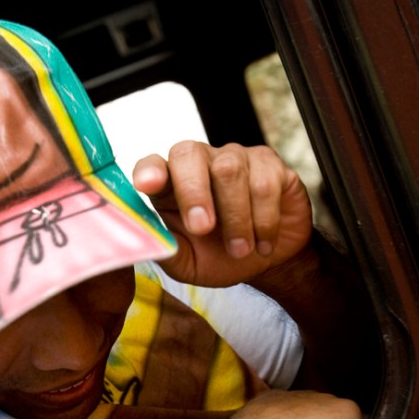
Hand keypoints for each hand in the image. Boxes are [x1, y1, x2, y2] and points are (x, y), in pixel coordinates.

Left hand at [133, 141, 312, 286]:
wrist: (265, 261)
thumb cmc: (219, 256)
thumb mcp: (188, 264)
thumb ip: (168, 252)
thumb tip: (150, 245)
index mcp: (171, 184)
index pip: (152, 163)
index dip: (149, 170)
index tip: (147, 185)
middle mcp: (201, 163)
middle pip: (190, 154)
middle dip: (193, 192)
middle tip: (202, 229)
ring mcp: (236, 158)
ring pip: (230, 171)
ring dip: (235, 218)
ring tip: (239, 250)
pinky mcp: (271, 166)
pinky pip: (265, 183)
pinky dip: (264, 220)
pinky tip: (263, 243)